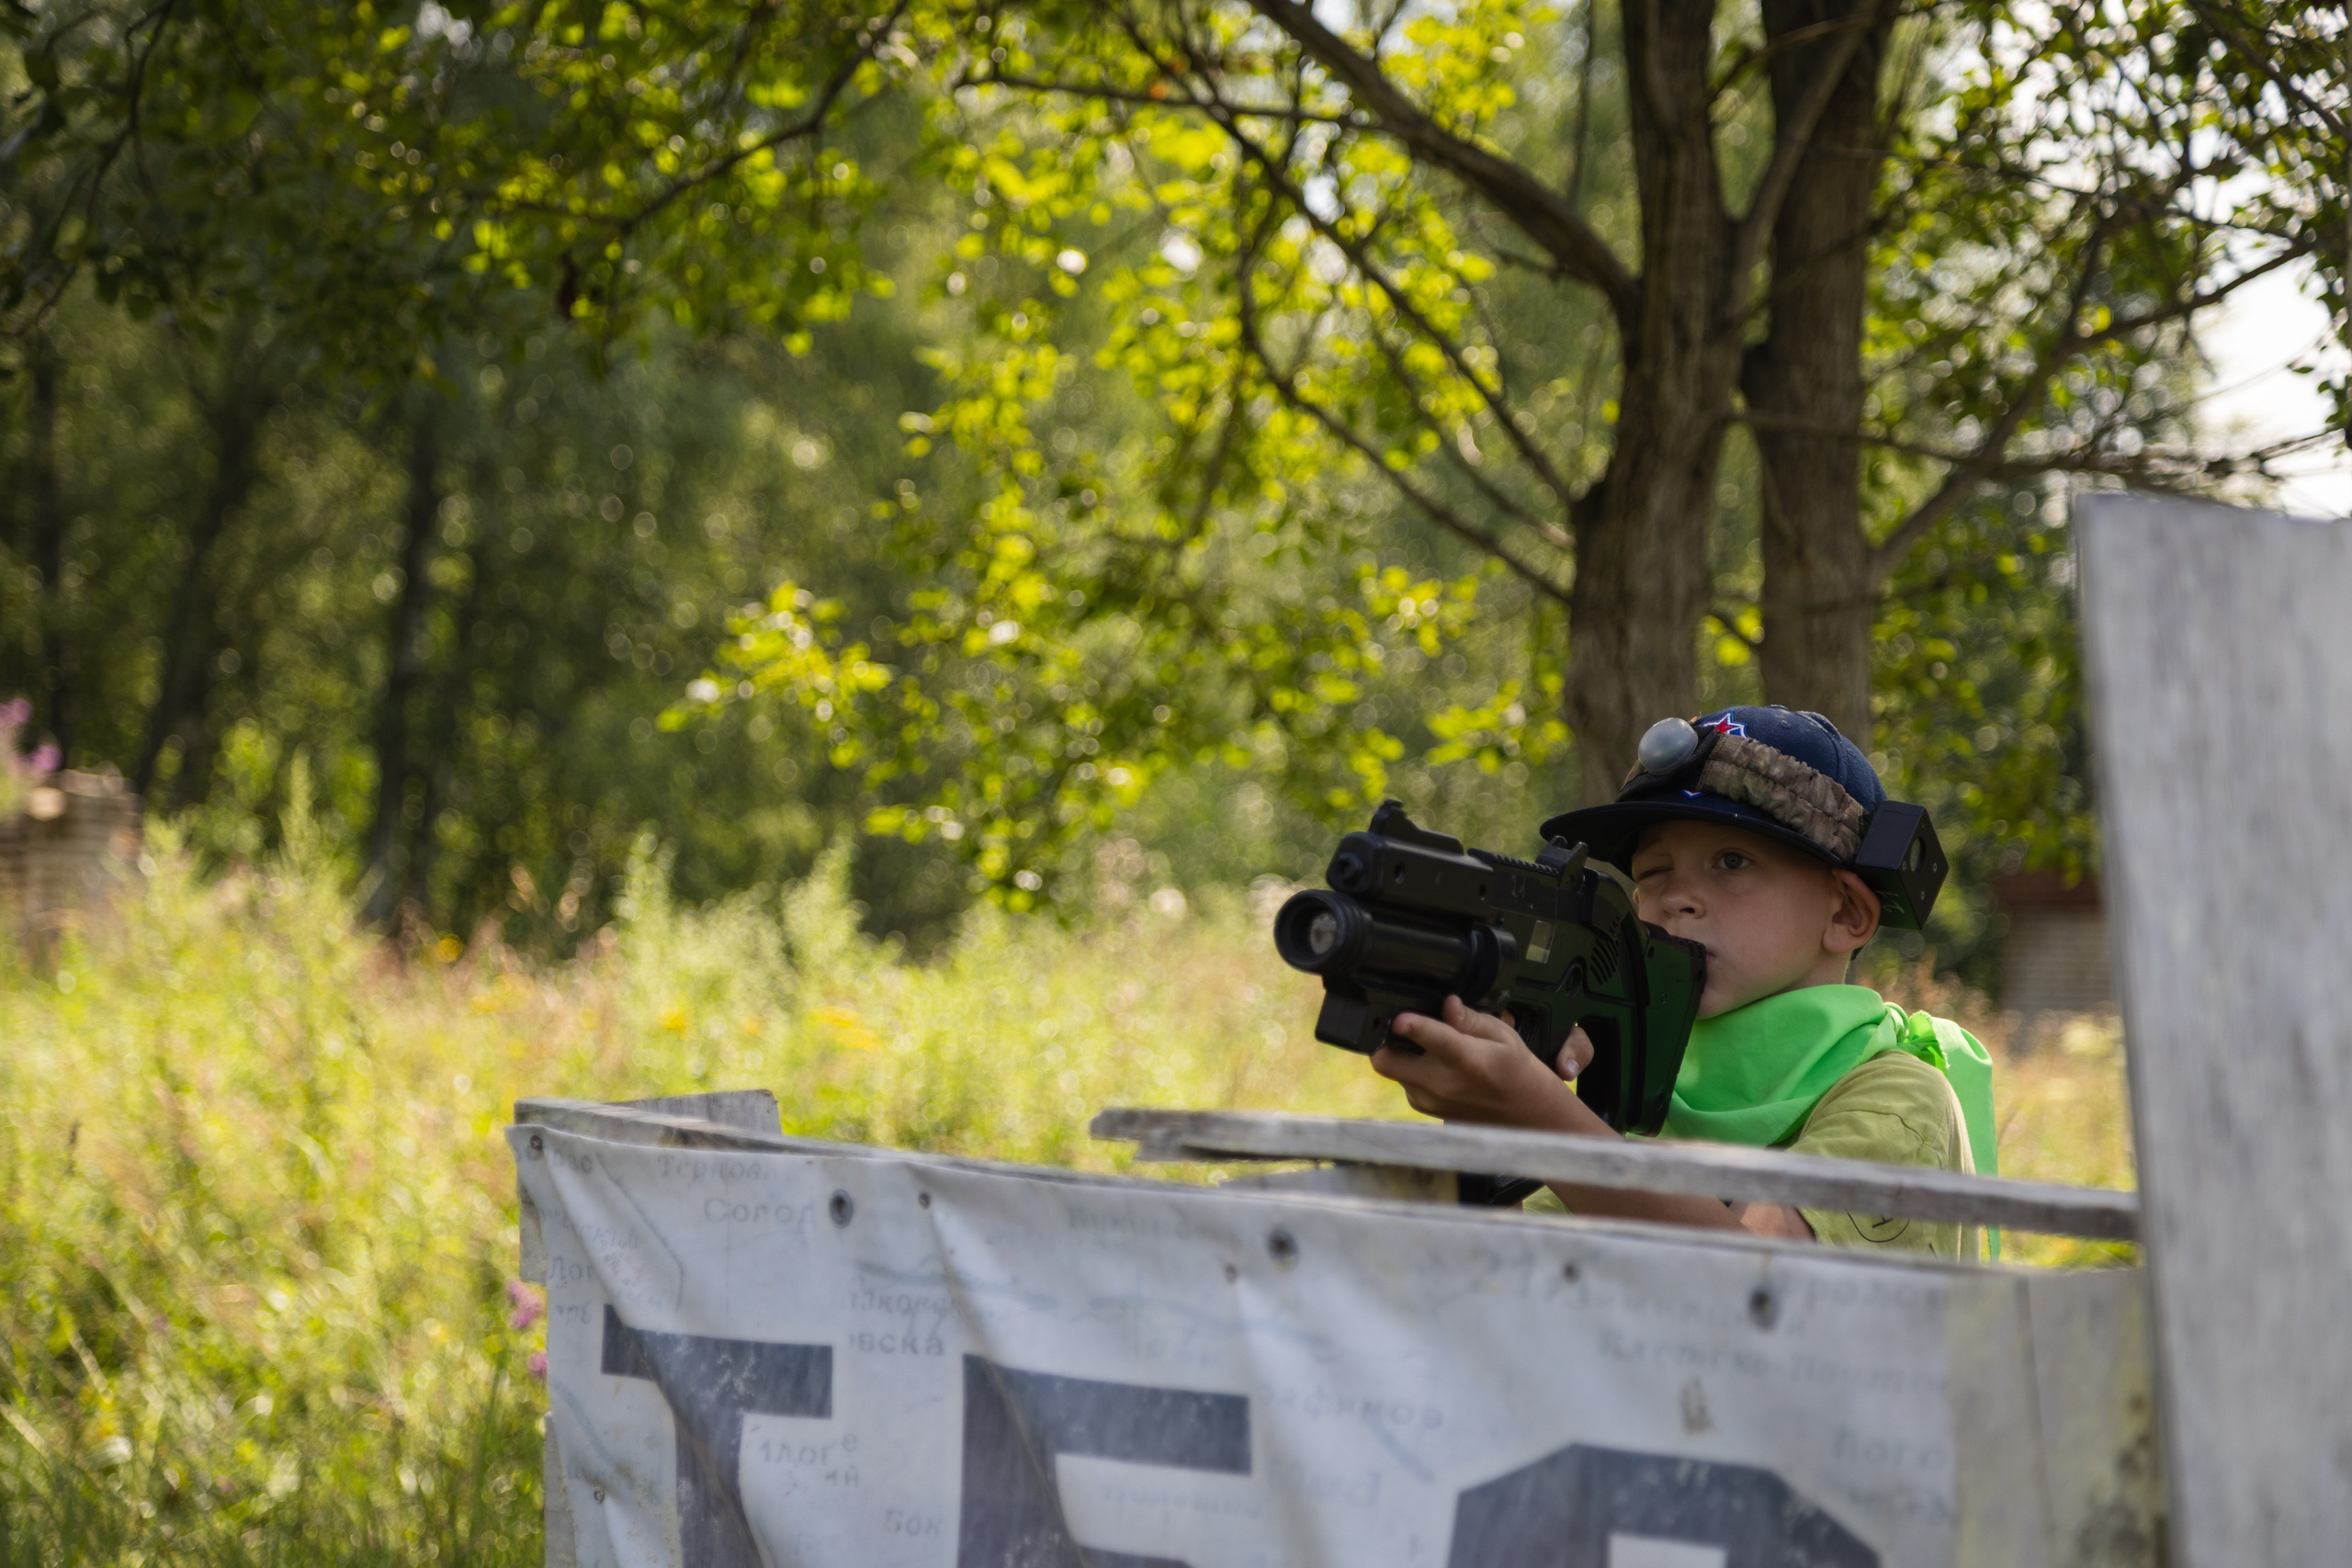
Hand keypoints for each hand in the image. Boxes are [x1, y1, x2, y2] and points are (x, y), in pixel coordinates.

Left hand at [1371, 997, 1585, 1130]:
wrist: (1522, 1112)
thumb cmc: (1512, 1068)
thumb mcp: (1502, 1035)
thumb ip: (1471, 1019)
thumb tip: (1449, 1004)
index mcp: (1468, 1061)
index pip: (1435, 1042)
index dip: (1414, 1027)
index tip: (1400, 1017)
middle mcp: (1444, 1085)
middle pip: (1388, 1061)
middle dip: (1382, 1038)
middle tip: (1392, 1022)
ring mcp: (1430, 1100)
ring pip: (1391, 1070)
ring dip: (1397, 1052)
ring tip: (1421, 1044)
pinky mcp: (1423, 1107)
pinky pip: (1402, 1081)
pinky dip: (1407, 1068)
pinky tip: (1429, 1062)